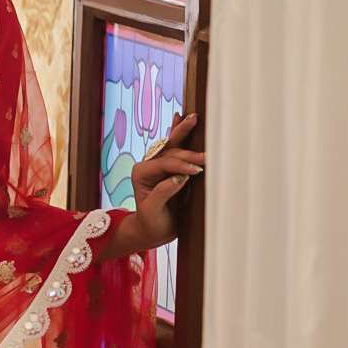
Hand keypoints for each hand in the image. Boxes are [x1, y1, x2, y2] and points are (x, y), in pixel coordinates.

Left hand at [130, 113, 205, 249]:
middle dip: (189, 153)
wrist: (152, 230)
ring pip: (172, 145)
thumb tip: (181, 177)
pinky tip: (179, 117)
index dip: (181, 166)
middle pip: (170, 153)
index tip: (197, 171)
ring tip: (193, 117)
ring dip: (184, 133)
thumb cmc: (152, 223)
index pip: (165, 164)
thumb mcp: (153, 211)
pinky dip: (178, 133)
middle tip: (206, 157)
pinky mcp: (168, 167)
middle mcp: (148, 165)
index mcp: (141, 173)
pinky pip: (174, 147)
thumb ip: (163, 193)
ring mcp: (158, 164)